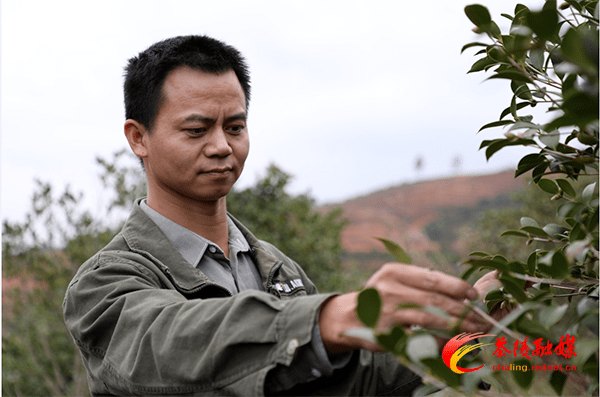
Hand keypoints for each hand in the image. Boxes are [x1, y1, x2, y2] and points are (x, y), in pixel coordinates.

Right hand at [318, 263, 488, 352]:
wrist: (350, 317)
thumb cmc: (382, 296)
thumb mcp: (395, 280)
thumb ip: (422, 281)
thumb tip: (462, 290)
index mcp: (393, 272)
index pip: (433, 278)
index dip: (457, 287)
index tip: (474, 295)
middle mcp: (389, 290)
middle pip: (435, 299)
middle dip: (462, 309)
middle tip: (480, 317)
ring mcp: (386, 313)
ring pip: (430, 319)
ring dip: (456, 325)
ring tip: (473, 329)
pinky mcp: (386, 334)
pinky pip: (420, 338)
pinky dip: (440, 340)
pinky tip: (453, 341)